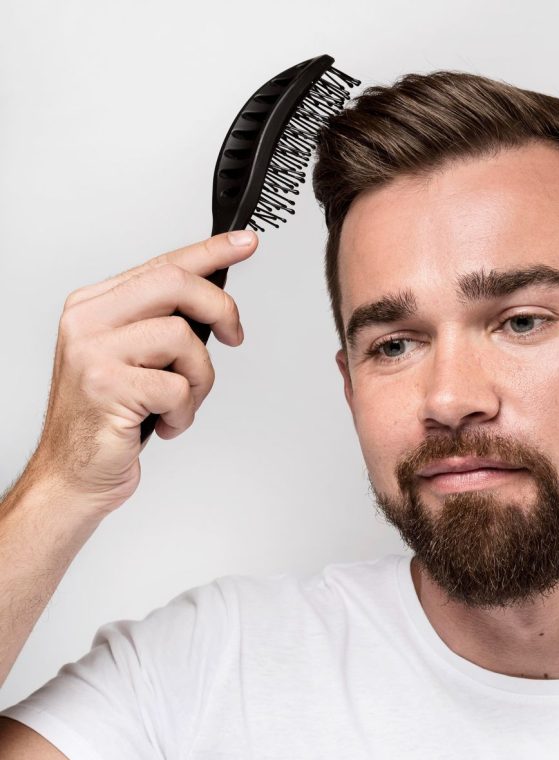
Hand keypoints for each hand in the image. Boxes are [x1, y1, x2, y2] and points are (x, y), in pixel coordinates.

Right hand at [29, 230, 258, 516]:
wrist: (72, 474)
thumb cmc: (105, 421)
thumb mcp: (130, 361)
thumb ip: (158, 325)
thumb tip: (211, 303)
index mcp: (93, 306)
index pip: (161, 265)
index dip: (210, 252)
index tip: (244, 243)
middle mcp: (88, 322)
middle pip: (174, 285)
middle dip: (219, 309)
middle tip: (235, 335)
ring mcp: (93, 353)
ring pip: (183, 339)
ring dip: (200, 380)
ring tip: (180, 404)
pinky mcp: (107, 387)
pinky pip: (177, 387)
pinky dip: (184, 413)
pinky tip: (164, 424)